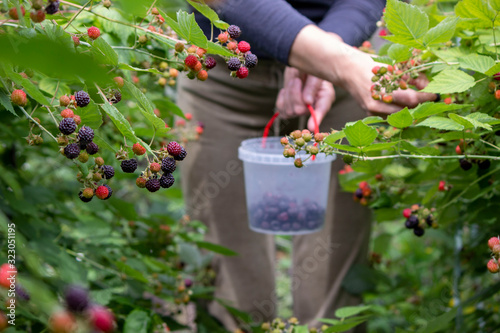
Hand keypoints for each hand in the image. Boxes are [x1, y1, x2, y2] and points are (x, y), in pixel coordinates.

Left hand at [275, 67, 334, 130]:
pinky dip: (282, 98)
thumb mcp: (315, 73)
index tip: (312, 127)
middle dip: (295, 94)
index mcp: (325, 98)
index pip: (321, 110)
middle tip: (298, 80)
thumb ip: (312, 86)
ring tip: (295, 81)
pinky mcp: (289, 108)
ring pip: (289, 111)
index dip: (316, 119)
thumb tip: (307, 102)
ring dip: (289, 94)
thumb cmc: (311, 67)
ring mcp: (300, 109)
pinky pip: (281, 109)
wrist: (300, 64)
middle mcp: (314, 107)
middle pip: (299, 110)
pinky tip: (286, 90)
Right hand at [288, 25, 436, 115]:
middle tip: (429, 97)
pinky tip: (401, 101)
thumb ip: (412, 77)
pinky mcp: (370, 113)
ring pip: (399, 115)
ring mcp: (373, 110)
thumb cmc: (371, 64)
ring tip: (416, 98)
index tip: (437, 94)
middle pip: (408, 110)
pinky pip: (390, 115)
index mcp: (385, 89)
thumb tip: (428, 86)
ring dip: (410, 108)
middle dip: (420, 104)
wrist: (346, 70)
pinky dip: (398, 109)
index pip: (413, 99)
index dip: (427, 97)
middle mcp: (378, 103)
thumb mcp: (394, 66)